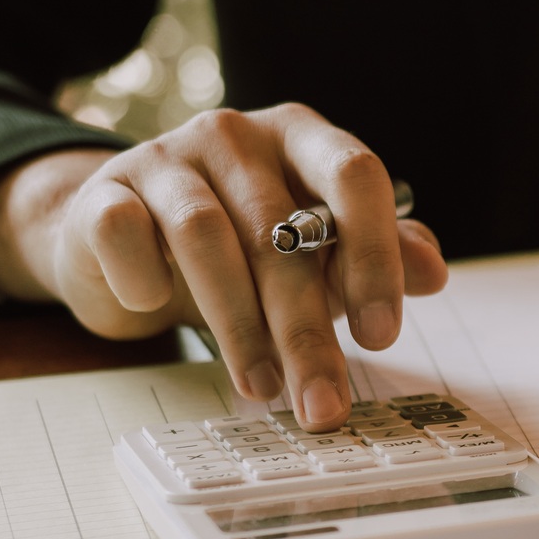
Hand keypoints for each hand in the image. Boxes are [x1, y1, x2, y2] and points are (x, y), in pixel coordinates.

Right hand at [0, 105, 449, 429]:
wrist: (125, 240)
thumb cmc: (240, 248)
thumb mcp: (317, 253)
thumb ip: (378, 257)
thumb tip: (434, 272)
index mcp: (300, 137)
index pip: (354, 175)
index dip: (374, 255)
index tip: (382, 337)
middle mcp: (235, 135)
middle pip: (281, 230)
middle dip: (307, 330)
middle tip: (323, 402)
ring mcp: (165, 157)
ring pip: (206, 237)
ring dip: (237, 325)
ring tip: (259, 388)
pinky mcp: (104, 194)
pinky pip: (125, 233)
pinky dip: (146, 281)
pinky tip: (157, 309)